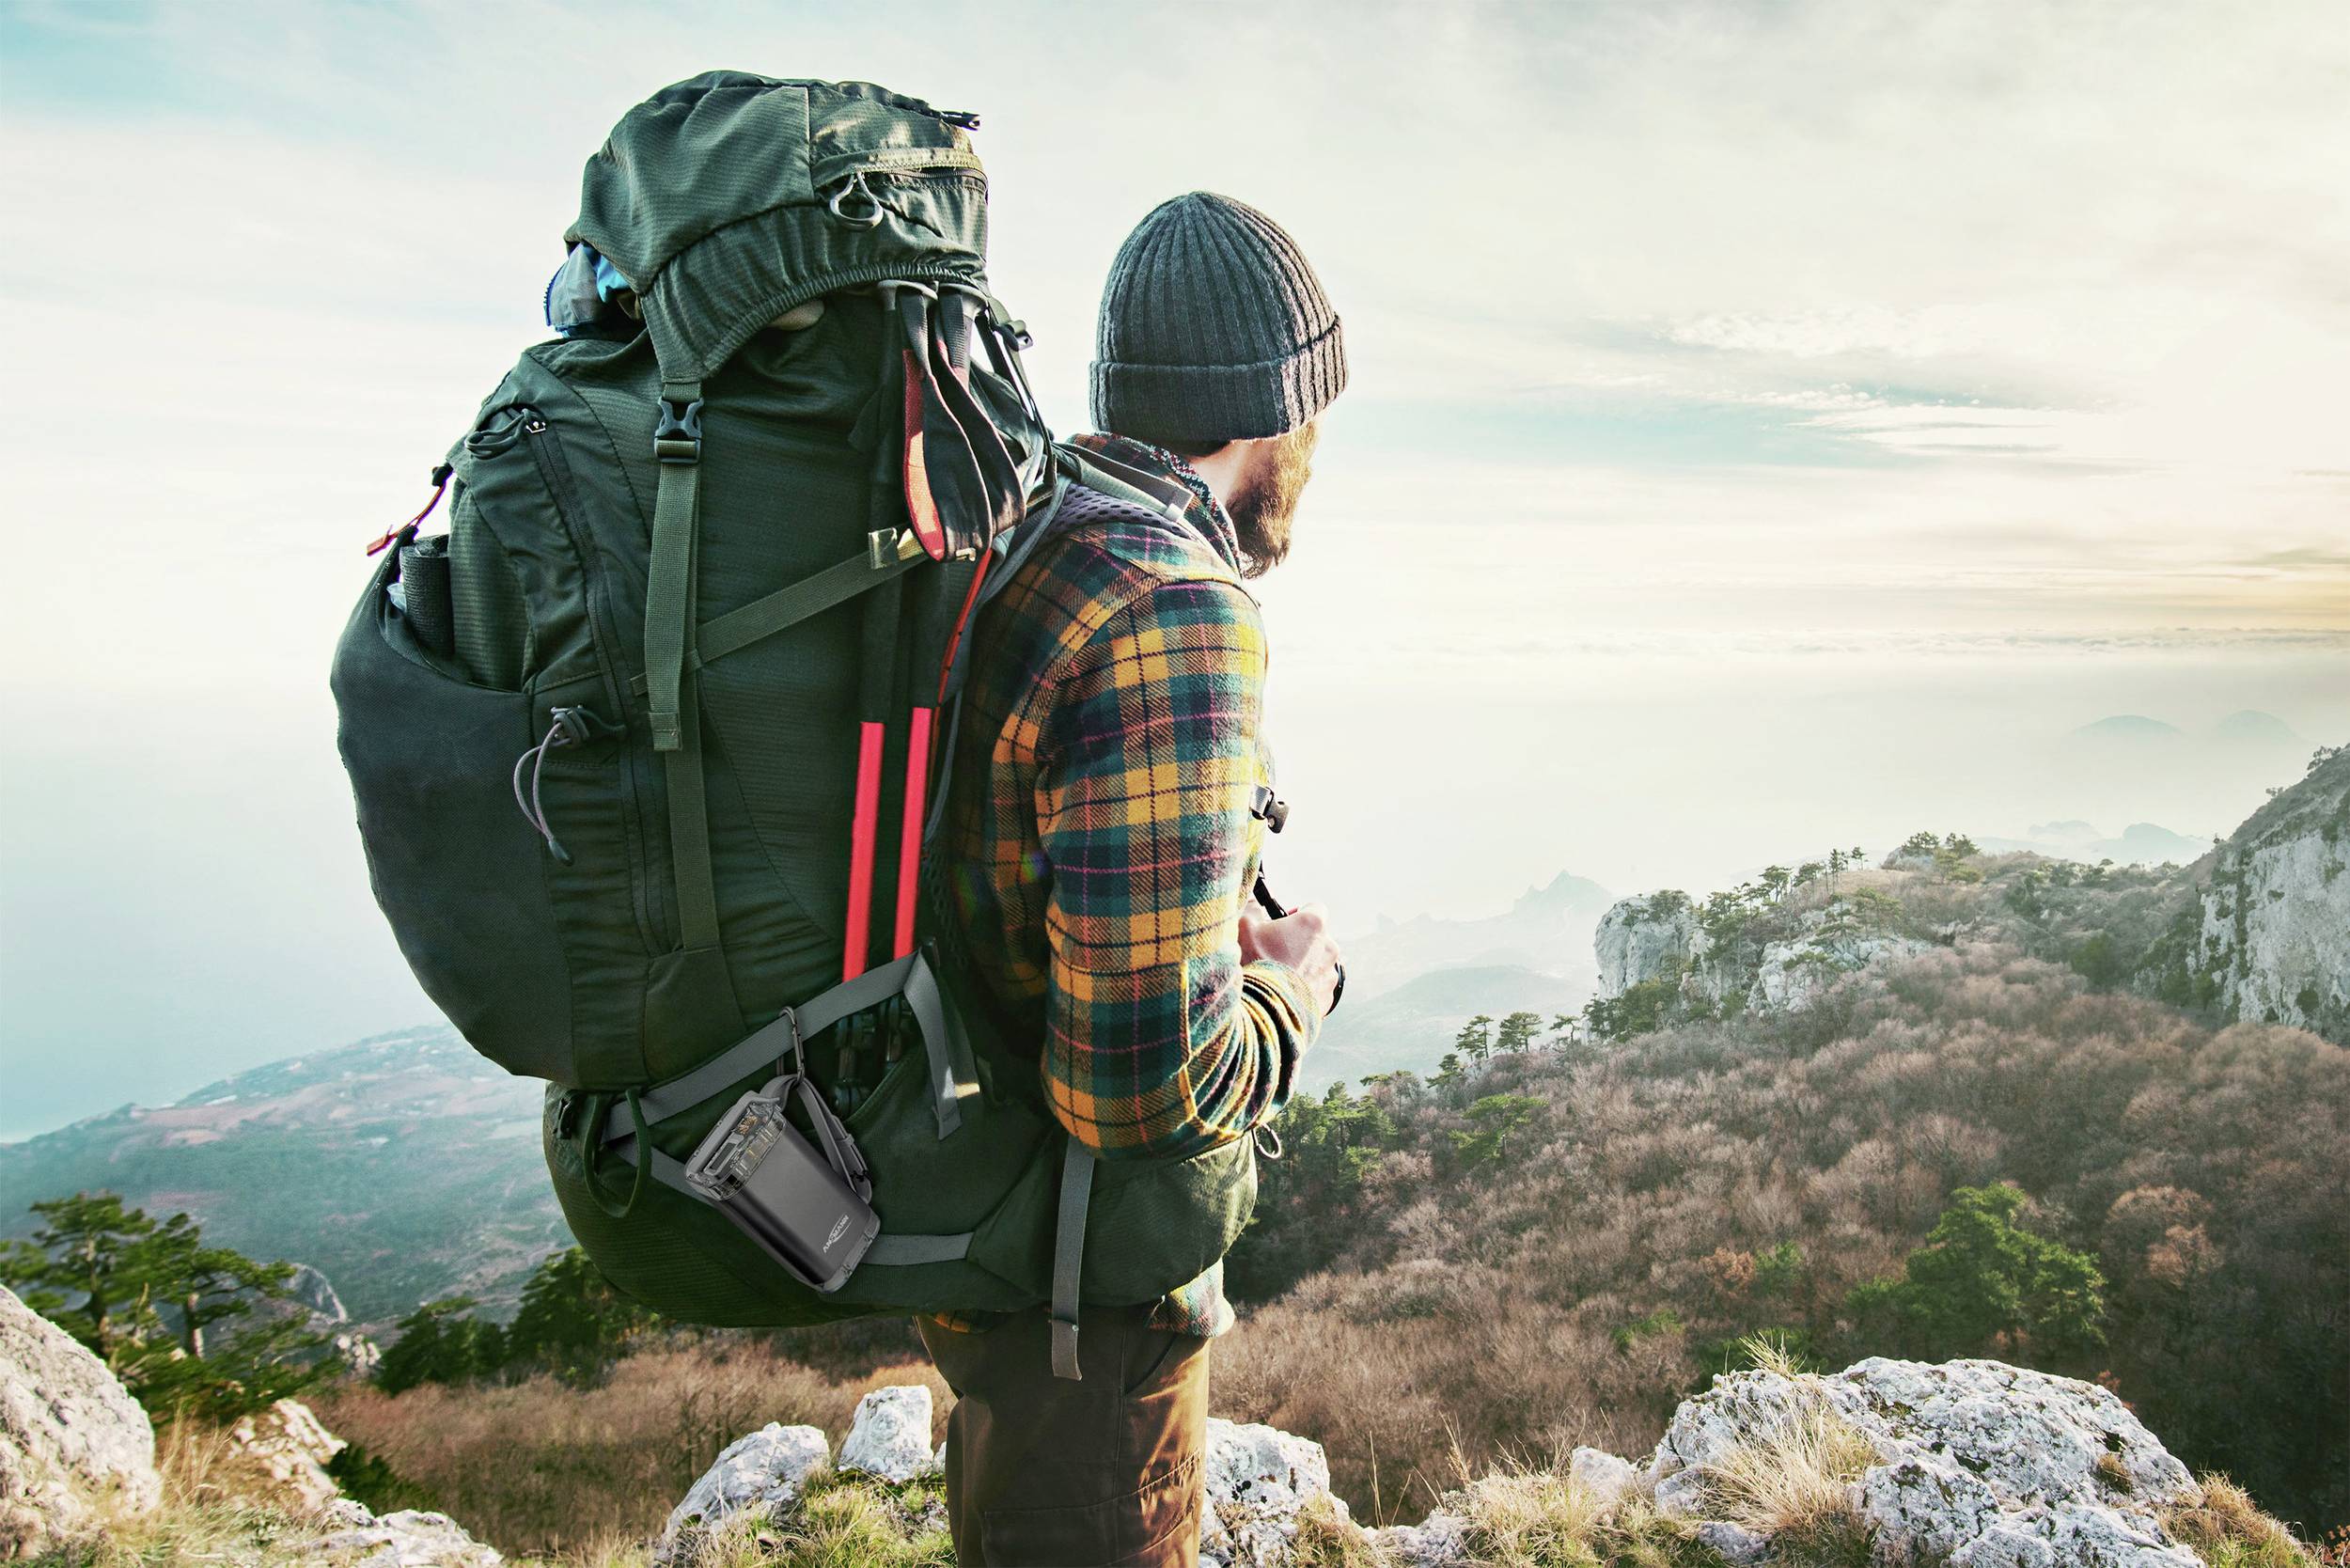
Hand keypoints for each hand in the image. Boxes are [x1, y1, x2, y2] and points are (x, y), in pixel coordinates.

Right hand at [1239, 901, 1342, 1018]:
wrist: (1259, 1011)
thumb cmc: (1252, 964)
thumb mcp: (1243, 926)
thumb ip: (1253, 907)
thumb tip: (1255, 904)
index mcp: (1313, 925)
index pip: (1314, 908)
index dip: (1297, 914)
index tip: (1283, 923)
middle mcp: (1329, 948)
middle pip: (1317, 937)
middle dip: (1300, 942)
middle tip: (1274, 951)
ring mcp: (1329, 975)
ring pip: (1318, 963)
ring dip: (1303, 966)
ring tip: (1277, 976)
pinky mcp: (1326, 999)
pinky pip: (1317, 987)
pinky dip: (1304, 988)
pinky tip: (1283, 992)